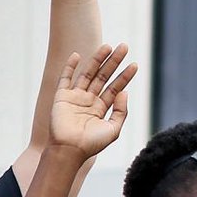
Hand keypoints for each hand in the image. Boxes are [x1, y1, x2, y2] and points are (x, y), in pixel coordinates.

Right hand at [49, 43, 135, 157]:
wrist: (69, 150)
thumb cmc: (91, 144)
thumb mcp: (113, 129)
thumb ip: (121, 111)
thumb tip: (124, 92)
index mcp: (101, 109)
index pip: (115, 88)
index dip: (125, 76)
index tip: (134, 64)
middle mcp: (88, 101)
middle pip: (103, 77)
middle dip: (114, 62)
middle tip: (124, 46)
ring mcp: (75, 98)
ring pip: (88, 74)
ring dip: (97, 60)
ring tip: (108, 46)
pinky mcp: (61, 97)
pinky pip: (65, 79)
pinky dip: (69, 67)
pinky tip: (77, 55)